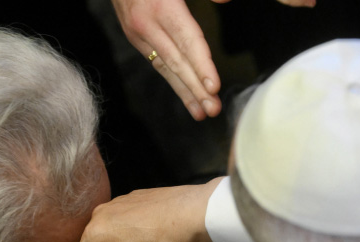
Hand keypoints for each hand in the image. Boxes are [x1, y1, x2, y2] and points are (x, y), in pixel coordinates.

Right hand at [110, 0, 315, 119]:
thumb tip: (225, 0)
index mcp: (161, 6)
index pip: (187, 41)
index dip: (201, 65)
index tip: (214, 87)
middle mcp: (147, 24)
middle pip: (176, 61)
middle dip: (195, 89)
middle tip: (213, 110)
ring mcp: (138, 32)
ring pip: (165, 67)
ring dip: (185, 92)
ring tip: (201, 112)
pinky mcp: (134, 36)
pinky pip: (158, 62)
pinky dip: (173, 80)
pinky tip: (186, 95)